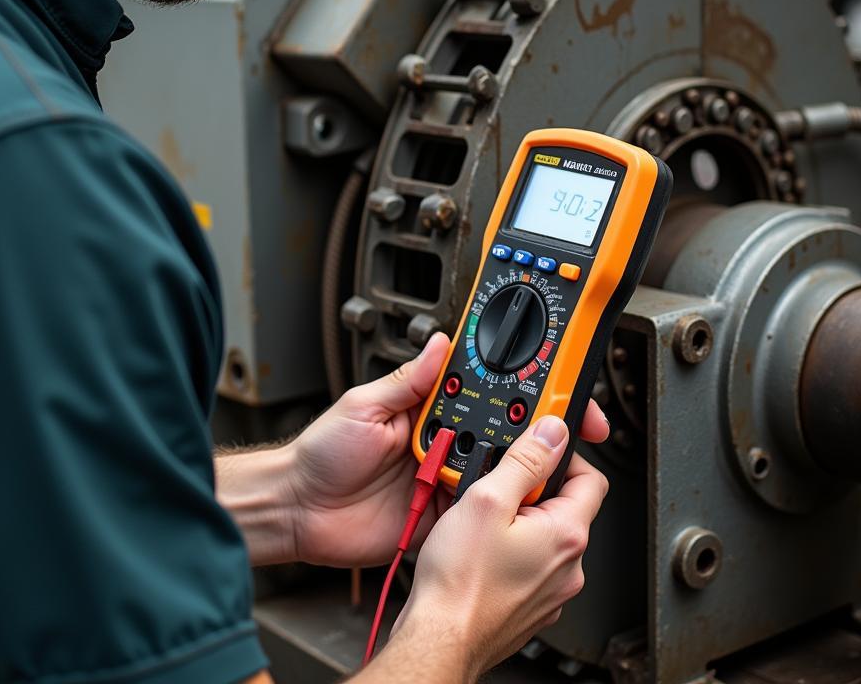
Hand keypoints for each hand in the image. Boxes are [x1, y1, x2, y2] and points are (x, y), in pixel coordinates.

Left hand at [284, 333, 608, 567]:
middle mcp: (441, 441)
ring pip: (495, 470)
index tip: (548, 378)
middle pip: (498, 430)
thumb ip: (407, 380)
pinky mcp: (442, 517)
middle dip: (532, 426)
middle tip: (560, 424)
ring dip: (515, 465)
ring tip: (537, 460)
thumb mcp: (364, 405)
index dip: (515, 385)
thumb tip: (441, 343)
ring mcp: (443, 479)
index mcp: (425, 408)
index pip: (480, 390)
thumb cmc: (322, 454)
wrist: (299, 512)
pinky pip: (478, 510)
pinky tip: (508, 498)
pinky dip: (496, 505)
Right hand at [384, 416, 607, 679]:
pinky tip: (480, 550)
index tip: (538, 448)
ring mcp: (551, 590)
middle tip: (497, 486)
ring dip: (520, 520)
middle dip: (533, 489)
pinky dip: (511, 550)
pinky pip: (530, 564)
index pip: (591, 477)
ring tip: (482, 521)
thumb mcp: (487, 499)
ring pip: (545, 536)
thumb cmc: (459, 582)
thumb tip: (551, 432)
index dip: (564, 456)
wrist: (439, 639)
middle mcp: (568, 566)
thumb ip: (524, 460)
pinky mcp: (531, 606)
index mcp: (566, 535)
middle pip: (565, 506)